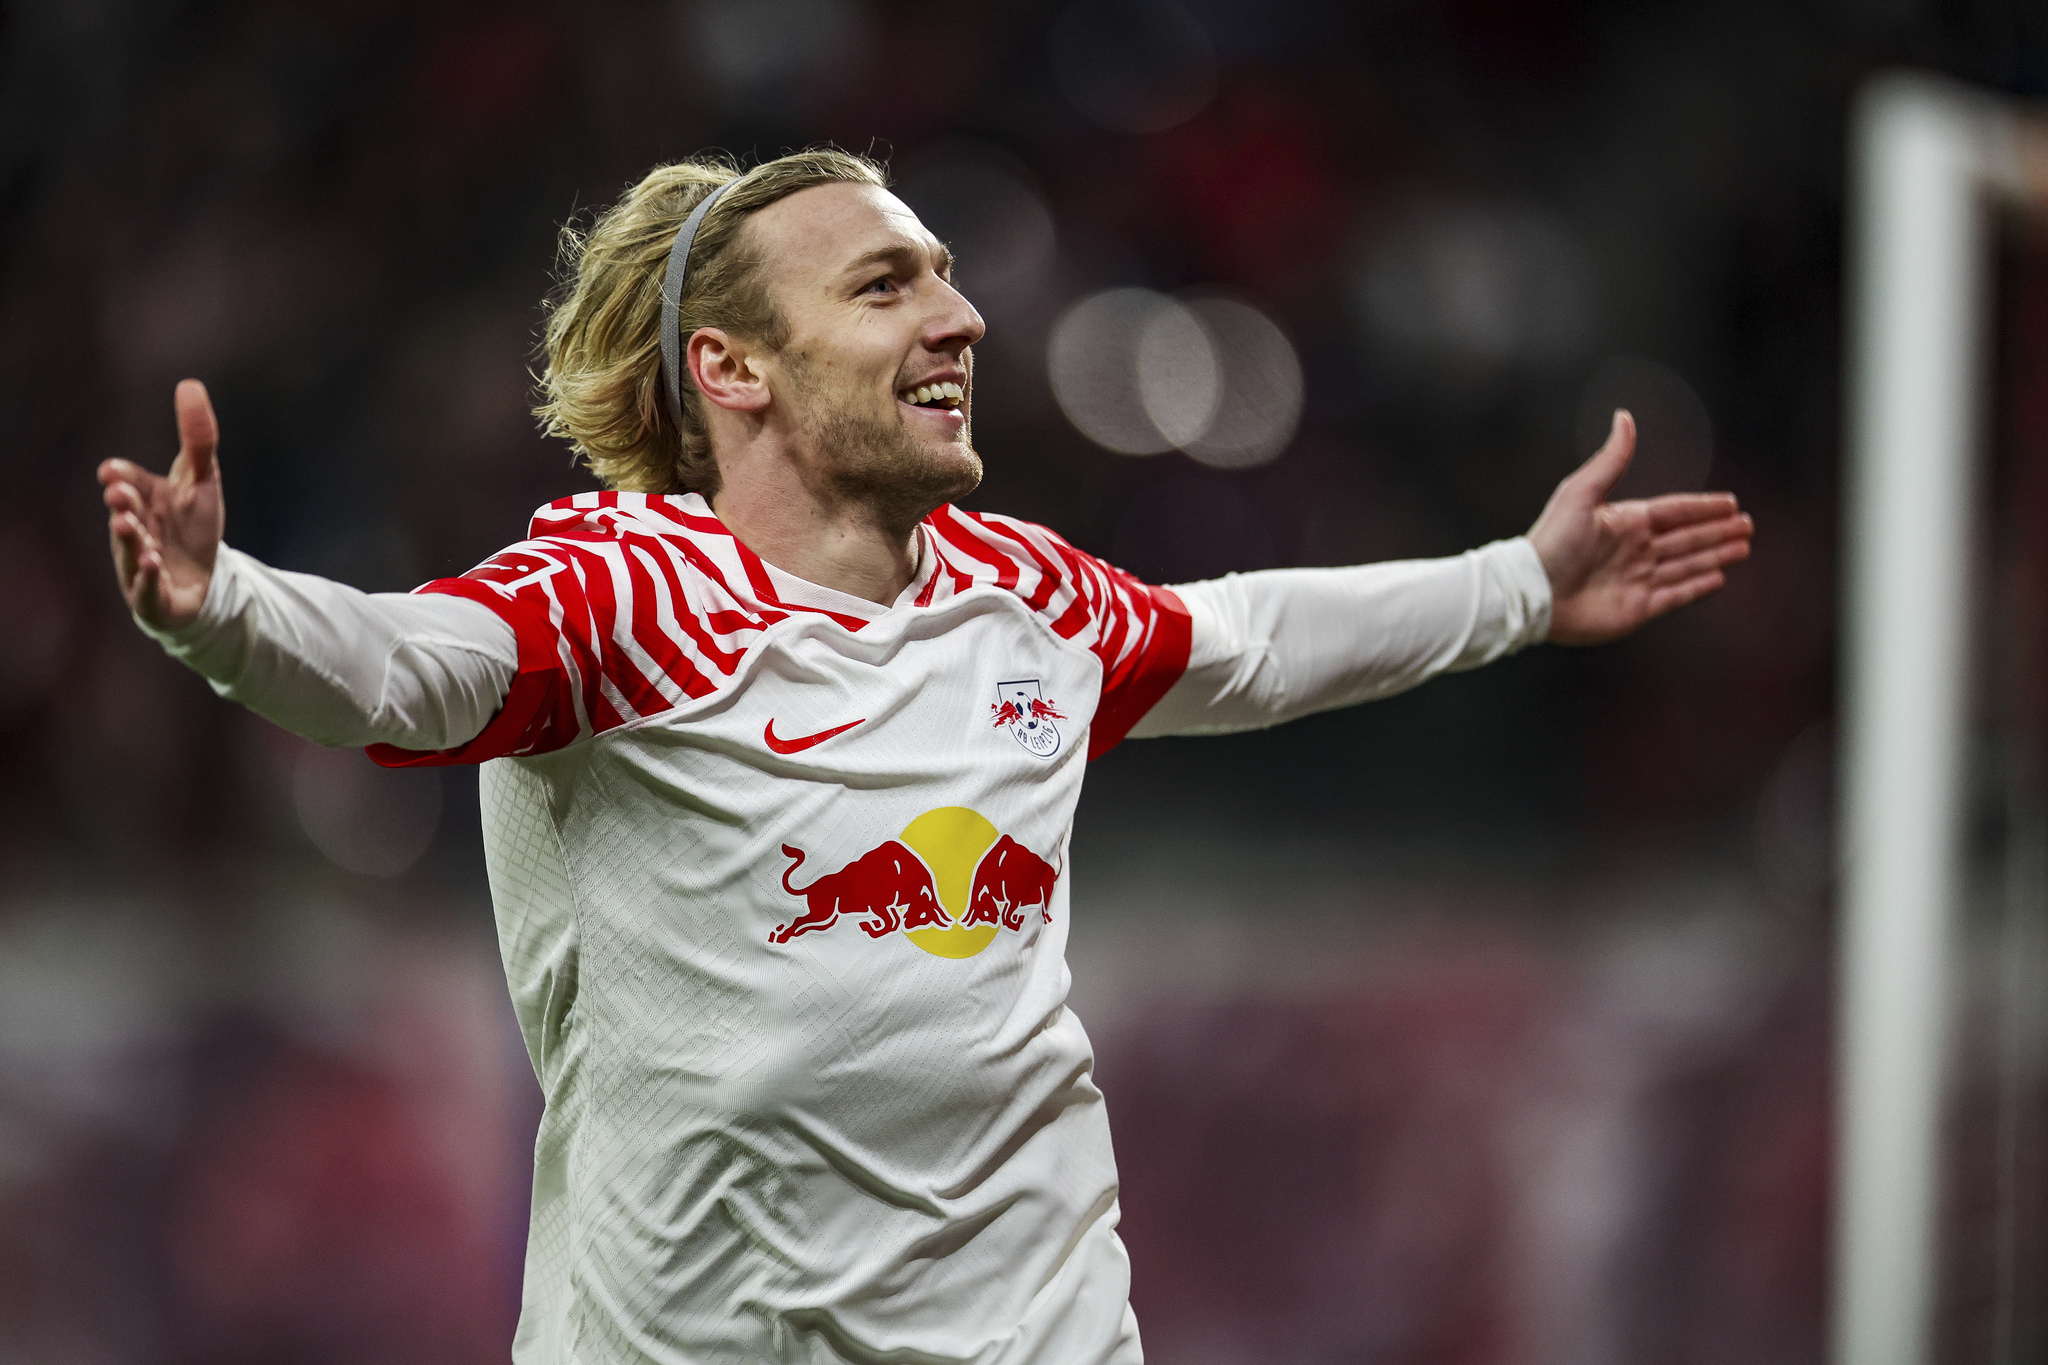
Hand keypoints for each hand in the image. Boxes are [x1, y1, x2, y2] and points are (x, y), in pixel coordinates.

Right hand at [99, 379, 224, 630]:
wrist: (203, 581)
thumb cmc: (193, 527)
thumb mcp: (202, 479)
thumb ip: (198, 438)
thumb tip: (190, 383)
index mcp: (145, 501)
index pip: (130, 484)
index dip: (123, 478)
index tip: (113, 471)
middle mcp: (137, 531)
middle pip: (126, 516)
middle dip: (123, 504)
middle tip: (118, 492)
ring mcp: (141, 566)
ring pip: (131, 553)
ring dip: (129, 540)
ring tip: (127, 524)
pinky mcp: (156, 598)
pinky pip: (147, 592)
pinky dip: (147, 580)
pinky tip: (152, 566)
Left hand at [1528, 409, 1752, 644]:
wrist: (1531, 593)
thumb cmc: (1551, 542)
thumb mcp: (1581, 493)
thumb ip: (1611, 460)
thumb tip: (1624, 416)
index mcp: (1625, 522)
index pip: (1675, 511)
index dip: (1703, 507)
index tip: (1732, 503)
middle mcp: (1634, 550)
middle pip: (1687, 538)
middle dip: (1718, 531)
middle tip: (1748, 525)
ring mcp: (1637, 580)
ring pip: (1687, 565)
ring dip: (1715, 556)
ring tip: (1743, 548)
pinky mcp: (1636, 609)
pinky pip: (1675, 595)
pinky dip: (1697, 587)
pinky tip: (1719, 578)